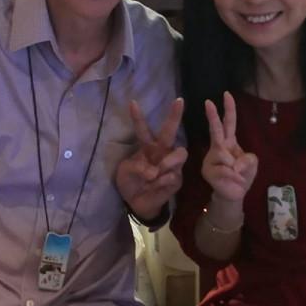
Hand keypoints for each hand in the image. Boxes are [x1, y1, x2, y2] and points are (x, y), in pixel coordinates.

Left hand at [116, 97, 187, 220]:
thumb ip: (136, 167)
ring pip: (179, 154)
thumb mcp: (125, 172)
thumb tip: (153, 171)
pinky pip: (172, 176)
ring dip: (167, 162)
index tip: (132, 102)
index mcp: (147, 147)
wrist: (138, 204)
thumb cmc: (131, 183)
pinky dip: (160, 182)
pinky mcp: (176, 179)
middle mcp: (162, 152)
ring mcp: (172, 165)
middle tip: (179, 102)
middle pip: (170, 132)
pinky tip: (154, 187)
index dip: (138, 117)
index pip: (143, 129)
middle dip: (175, 116)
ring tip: (155, 172)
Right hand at [202, 92, 257, 202]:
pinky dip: (233, 176)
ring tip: (237, 175)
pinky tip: (233, 180)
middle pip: (216, 129)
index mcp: (229, 142)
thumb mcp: (252, 163)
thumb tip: (234, 164)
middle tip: (208, 102)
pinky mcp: (207, 170)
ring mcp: (211, 158)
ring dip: (236, 167)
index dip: (229, 109)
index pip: (229, 123)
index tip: (226, 94)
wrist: (234, 194)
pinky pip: (224, 170)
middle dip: (213, 116)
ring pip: (224, 155)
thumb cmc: (243, 175)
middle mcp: (218, 147)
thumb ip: (248, 158)